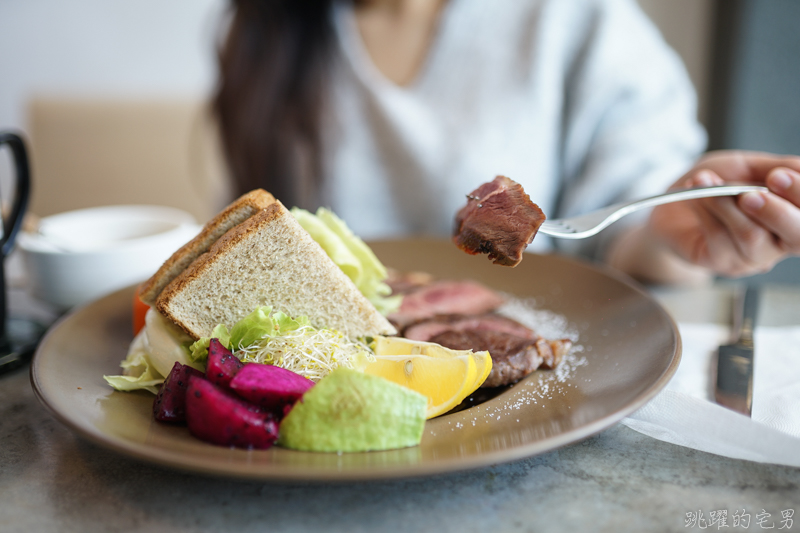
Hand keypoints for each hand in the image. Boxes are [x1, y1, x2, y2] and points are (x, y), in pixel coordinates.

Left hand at [649, 150, 799, 277]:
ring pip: (752, 236)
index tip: (776, 176)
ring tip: (704, 181)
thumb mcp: (749, 166)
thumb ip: (780, 167)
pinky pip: (719, 237)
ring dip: (725, 203)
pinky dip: (705, 209)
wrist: (674, 203)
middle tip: (749, 193)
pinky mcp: (722, 263)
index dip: (799, 195)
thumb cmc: (717, 182)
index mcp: (793, 216)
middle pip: (797, 238)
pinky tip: (695, 194)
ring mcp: (752, 257)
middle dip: (776, 211)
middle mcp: (779, 241)